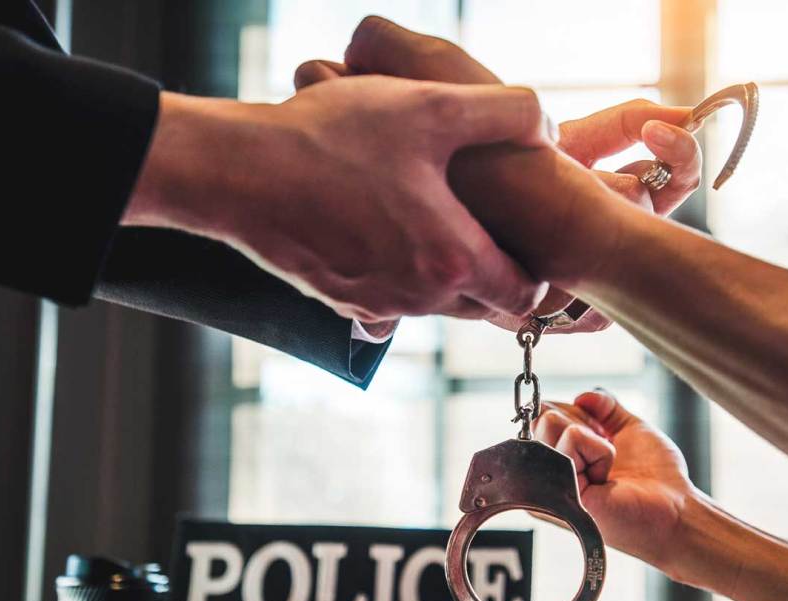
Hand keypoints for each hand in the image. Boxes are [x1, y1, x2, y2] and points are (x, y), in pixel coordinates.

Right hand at [336, 17, 702, 328]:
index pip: (525, 296)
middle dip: (494, 276)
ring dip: (444, 273)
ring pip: (436, 304)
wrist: (241, 172)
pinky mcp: (343, 304)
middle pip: (484, 307)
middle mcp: (421, 299)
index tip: (528, 242)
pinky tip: (384, 233)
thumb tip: (546, 128)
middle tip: (486, 227)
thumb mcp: (430, 106)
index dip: (538, 272)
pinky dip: (398, 279)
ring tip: (431, 217)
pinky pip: (390, 305)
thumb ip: (505, 111)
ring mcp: (379, 307)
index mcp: (454, 260)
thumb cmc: (334, 138)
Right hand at [533, 390, 695, 572]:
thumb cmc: (657, 478)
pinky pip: (571, 440)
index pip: (545, 413)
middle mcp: (548, 471)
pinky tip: (606, 478)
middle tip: (605, 451)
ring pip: (549, 422)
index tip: (604, 434)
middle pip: (542, 415)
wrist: (675, 509)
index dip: (577, 413)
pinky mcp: (558, 490)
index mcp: (560, 457)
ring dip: (592, 438)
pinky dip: (600, 451)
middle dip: (582, 422)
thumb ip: (605, 407)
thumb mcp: (628, 428)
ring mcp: (548, 482)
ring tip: (606, 468)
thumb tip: (582, 395)